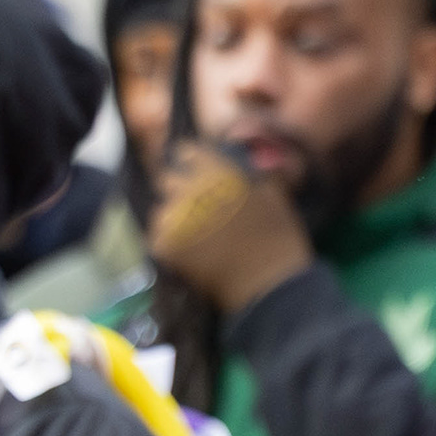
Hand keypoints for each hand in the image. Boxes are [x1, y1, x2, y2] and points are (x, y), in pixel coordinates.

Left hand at [146, 139, 314, 314]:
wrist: (269, 283)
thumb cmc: (278, 238)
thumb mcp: (273, 195)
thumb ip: (254, 174)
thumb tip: (247, 162)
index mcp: (215, 172)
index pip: (185, 152)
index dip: (190, 162)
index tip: (194, 172)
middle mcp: (189, 189)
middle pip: (166, 179)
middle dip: (177, 190)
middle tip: (195, 207)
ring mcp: (173, 218)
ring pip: (160, 211)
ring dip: (173, 219)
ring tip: (194, 235)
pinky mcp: (164, 246)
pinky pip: (158, 238)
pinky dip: (170, 245)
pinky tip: (190, 254)